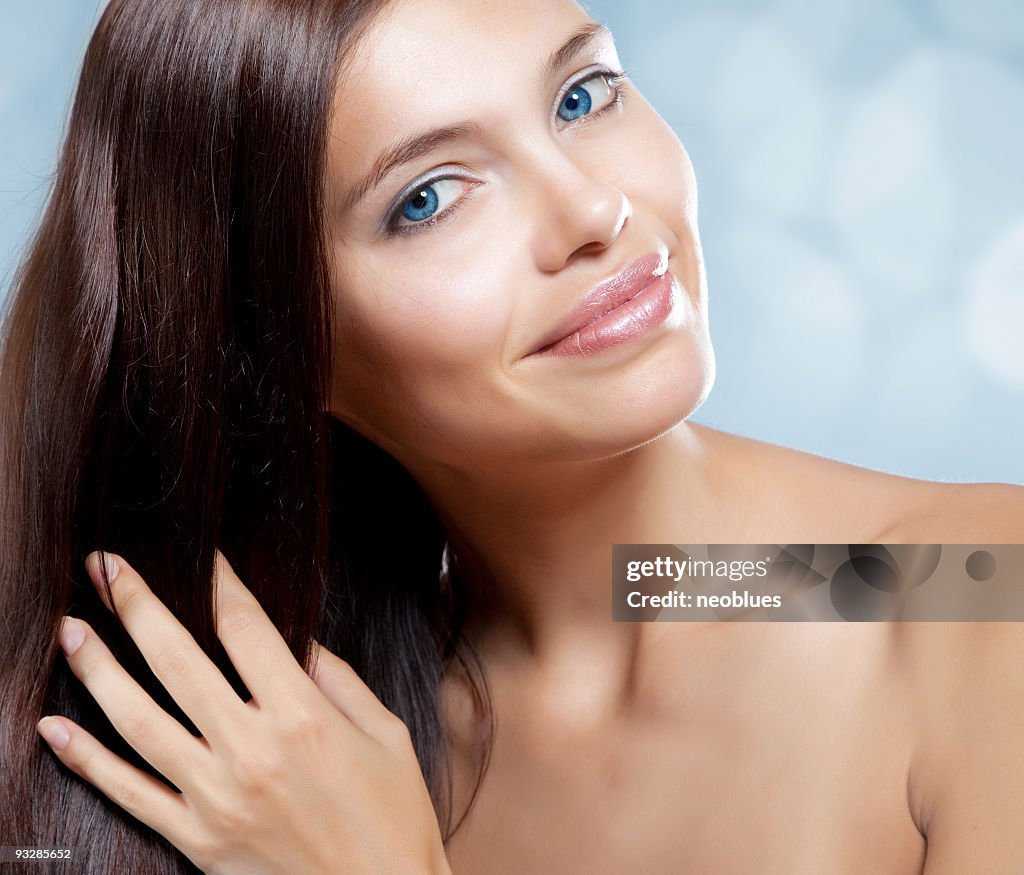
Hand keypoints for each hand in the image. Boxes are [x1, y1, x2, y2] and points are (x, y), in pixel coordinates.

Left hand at [36, 550, 451, 874]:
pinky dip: (87, 762)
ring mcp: (216, 797)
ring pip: (140, 722)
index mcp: (303, 716)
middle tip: (108, 567)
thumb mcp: (386, 732)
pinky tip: (55, 729)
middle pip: (178, 662)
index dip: (220, 582)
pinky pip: (130, 795)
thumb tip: (297, 644)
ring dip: (99, 670)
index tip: (204, 556)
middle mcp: (252, 750)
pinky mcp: (197, 839)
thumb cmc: (393, 815)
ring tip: (74, 630)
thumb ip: (338, 679)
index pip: (246, 628)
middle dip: (138, 606)